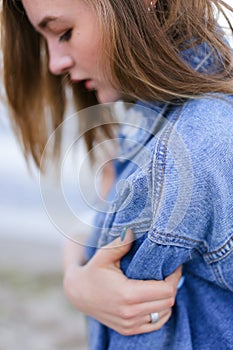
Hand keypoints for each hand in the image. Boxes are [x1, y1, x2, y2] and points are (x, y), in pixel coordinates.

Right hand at [63, 230, 181, 335]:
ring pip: (164, 313)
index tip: (174, 265)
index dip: (174, 276)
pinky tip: (155, 298)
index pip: (166, 290)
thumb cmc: (93, 272)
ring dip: (167, 298)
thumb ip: (120, 244)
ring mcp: (130, 324)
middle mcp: (130, 313)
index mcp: (127, 295)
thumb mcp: (103, 255)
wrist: (78, 294)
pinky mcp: (129, 329)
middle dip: (172, 285)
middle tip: (170, 271)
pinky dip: (160, 311)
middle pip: (168, 301)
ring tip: (161, 283)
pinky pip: (156, 323)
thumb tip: (132, 231)